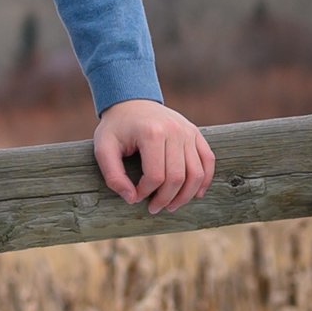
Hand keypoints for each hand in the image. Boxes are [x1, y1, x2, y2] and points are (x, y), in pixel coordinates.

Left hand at [94, 98, 215, 214]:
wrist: (131, 101)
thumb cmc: (116, 127)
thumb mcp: (103, 148)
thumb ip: (113, 175)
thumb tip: (131, 199)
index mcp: (151, 133)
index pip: (155, 176)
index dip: (145, 193)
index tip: (134, 197)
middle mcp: (174, 131)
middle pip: (177, 177)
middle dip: (165, 198)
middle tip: (154, 209)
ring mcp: (188, 132)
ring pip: (197, 173)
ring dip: (186, 195)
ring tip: (171, 206)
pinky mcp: (196, 133)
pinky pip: (208, 160)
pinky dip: (204, 180)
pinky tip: (195, 194)